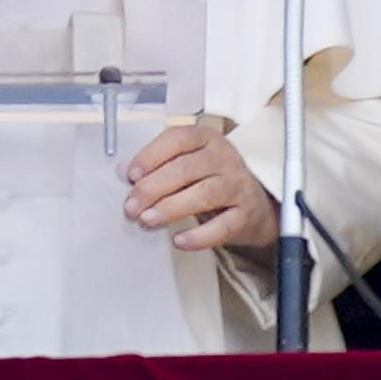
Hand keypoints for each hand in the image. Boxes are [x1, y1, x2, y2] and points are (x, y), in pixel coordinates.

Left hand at [122, 119, 278, 253]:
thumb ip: (160, 164)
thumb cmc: (212, 179)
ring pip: (203, 194)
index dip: (151, 155)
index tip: (131, 174)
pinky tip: (179, 240)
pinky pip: (221, 227)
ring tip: (148, 219)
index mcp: (207, 139)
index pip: (178, 139)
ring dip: (171, 208)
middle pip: (186, 169)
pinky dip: (198, 236)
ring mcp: (237, 185)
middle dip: (153, 188)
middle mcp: (224, 158)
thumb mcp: (190, 163)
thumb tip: (126, 172)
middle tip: (132, 205)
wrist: (254, 205)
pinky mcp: (245, 214)